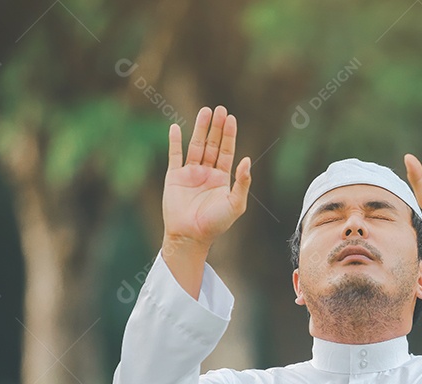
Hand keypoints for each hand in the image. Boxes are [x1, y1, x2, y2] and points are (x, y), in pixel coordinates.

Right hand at [162, 105, 251, 252]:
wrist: (191, 236)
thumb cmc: (215, 224)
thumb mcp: (235, 204)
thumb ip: (242, 183)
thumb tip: (247, 160)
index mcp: (222, 179)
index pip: (227, 152)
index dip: (229, 135)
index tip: (231, 118)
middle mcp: (207, 173)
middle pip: (213, 145)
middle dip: (217, 127)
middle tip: (220, 109)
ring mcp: (190, 174)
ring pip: (196, 146)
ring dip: (200, 129)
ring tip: (205, 111)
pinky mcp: (174, 177)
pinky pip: (174, 156)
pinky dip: (175, 142)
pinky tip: (176, 127)